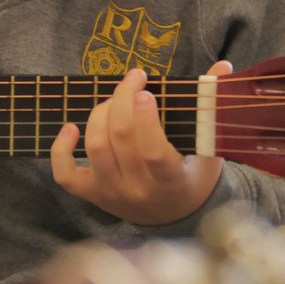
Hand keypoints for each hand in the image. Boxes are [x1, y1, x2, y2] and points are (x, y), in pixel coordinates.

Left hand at [49, 61, 231, 224]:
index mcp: (171, 181)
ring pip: (96, 147)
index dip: (146, 119)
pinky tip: (71, 127)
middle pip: (120, 139)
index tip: (146, 92)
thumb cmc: (194, 175)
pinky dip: (61, 148)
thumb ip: (212, 106)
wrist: (176, 216)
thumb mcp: (210, 146)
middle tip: (135, 79)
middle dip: (122, 99)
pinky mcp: (92, 194)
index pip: (153, 151)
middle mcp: (139, 190)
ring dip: (101, 113)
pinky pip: (65, 174)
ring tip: (114, 99)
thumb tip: (223, 68)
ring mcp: (112, 193)